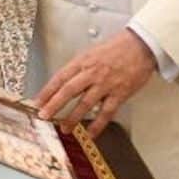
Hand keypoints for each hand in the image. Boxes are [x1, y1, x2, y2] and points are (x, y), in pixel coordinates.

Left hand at [34, 29, 156, 137]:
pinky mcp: (120, 93)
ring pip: (85, 104)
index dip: (47, 91)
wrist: (141, 45)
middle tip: (44, 116)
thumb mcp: (91, 52)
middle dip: (54, 105)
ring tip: (65, 128)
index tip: (38, 102)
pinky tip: (91, 133)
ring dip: (73, 118)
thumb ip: (79, 68)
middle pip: (68, 90)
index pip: (60, 77)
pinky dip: (98, 124)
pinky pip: (106, 112)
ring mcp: (106, 84)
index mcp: (83, 61)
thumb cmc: (117, 48)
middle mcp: (92, 73)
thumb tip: (64, 83)